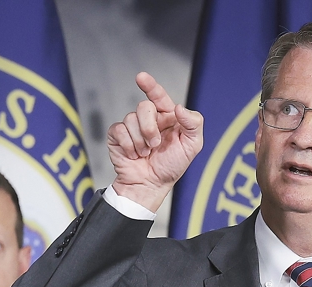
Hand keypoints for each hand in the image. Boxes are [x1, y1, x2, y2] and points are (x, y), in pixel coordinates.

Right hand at [106, 72, 203, 212]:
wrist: (150, 185)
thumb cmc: (171, 166)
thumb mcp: (192, 145)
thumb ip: (193, 123)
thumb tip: (179, 107)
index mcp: (167, 117)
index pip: (158, 96)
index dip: (150, 85)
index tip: (141, 77)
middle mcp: (149, 119)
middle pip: (143, 107)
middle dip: (149, 128)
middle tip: (154, 145)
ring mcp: (132, 127)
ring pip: (130, 119)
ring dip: (140, 141)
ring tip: (145, 153)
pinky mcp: (118, 136)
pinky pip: (119, 130)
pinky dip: (128, 145)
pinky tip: (133, 154)